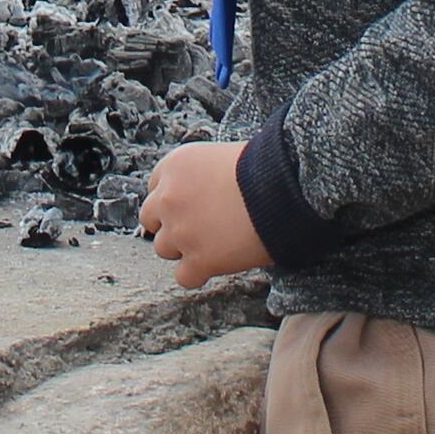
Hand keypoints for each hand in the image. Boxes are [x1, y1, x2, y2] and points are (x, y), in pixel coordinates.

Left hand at [134, 140, 270, 284]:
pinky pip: (184, 277)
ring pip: (164, 249)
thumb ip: (200, 175)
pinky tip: (215, 266)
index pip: (155, 188)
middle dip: (170, 223)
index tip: (190, 204)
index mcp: (174, 166)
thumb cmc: (265, 168)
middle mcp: (169, 198)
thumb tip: (202, 191)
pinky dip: (198, 274)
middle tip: (196, 226)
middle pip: (151, 219)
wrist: (284, 189)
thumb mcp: (221, 156)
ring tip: (212, 244)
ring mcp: (180, 231)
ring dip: (183, 248)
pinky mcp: (198, 260)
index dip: (174, 198)